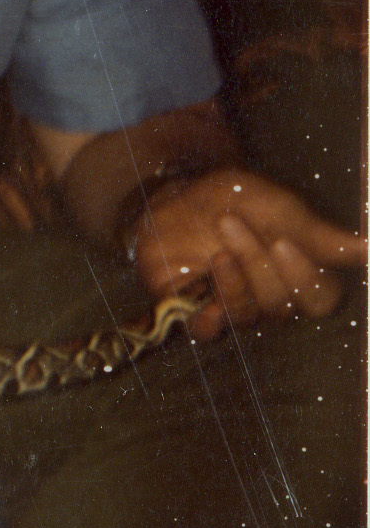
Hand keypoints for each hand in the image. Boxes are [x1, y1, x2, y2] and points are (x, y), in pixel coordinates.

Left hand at [125, 169, 365, 339]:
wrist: (177, 196)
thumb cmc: (234, 201)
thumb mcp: (277, 207)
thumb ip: (319, 235)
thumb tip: (367, 249)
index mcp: (300, 274)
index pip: (322, 298)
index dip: (306, 277)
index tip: (283, 242)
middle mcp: (274, 298)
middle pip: (283, 304)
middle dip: (257, 262)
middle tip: (231, 223)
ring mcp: (236, 308)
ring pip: (249, 313)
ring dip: (231, 277)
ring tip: (215, 242)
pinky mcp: (196, 312)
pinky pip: (207, 332)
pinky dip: (207, 318)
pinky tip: (205, 298)